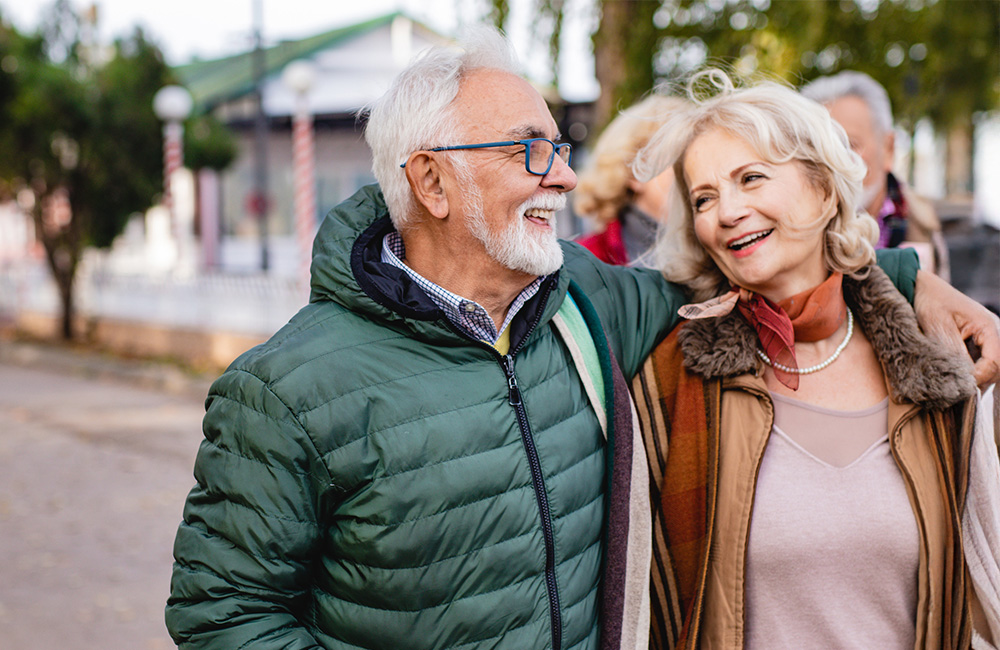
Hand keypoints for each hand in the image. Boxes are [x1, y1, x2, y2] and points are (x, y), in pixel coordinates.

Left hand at [914, 270, 999, 386]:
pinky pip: (981, 363)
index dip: (979, 377)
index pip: (995, 362)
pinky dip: (971, 372)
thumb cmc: (930, 303)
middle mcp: (993, 333)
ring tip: (955, 385)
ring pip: (991, 368)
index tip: (960, 387)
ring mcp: (986, 339)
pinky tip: (956, 376)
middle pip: (997, 368)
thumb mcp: (939, 327)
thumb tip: (964, 379)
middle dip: (980, 380)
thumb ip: (954, 352)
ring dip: (976, 378)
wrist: (921, 289)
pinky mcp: (976, 343)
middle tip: (957, 389)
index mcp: (988, 327)